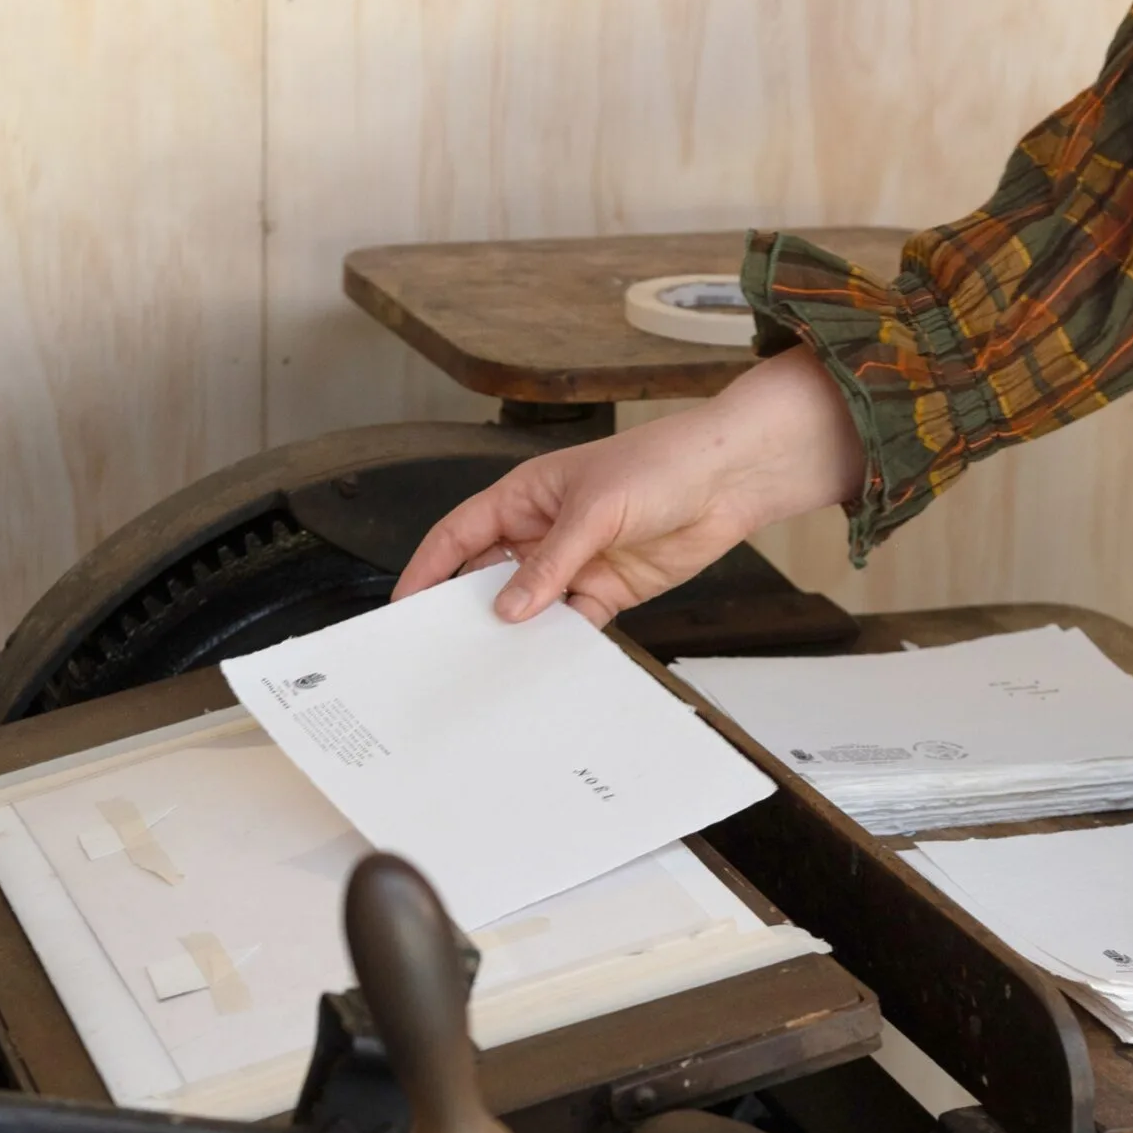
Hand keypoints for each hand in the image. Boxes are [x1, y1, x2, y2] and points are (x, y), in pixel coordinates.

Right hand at [394, 345, 865, 625]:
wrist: (728, 479)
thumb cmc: (659, 464)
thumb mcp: (594, 508)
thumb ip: (550, 562)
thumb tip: (509, 608)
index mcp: (524, 497)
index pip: (460, 536)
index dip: (429, 569)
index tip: (405, 605)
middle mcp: (543, 532)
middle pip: (490, 577)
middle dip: (467, 611)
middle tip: (442, 650)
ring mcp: (575, 564)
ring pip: (530, 608)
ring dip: (516, 634)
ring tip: (492, 668)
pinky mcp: (608, 590)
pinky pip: (572, 624)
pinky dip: (560, 643)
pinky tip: (547, 664)